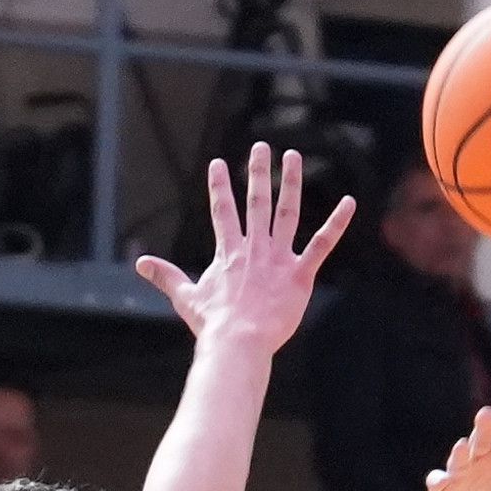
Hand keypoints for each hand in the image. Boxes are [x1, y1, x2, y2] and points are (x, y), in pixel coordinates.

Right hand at [137, 143, 348, 362]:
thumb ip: (166, 276)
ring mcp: (277, 259)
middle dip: (257, 172)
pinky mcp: (299, 275)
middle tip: (261, 147)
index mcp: (229, 253)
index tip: (218, 163)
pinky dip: (337, 223)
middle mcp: (253, 248)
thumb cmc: (212, 325)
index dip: (219, 187)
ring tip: (292, 158)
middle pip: (256, 202)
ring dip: (289, 183)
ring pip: (286, 213)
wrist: (237, 343)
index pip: (223, 212)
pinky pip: (321, 244)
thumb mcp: (186, 297)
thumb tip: (140, 264)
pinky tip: (349, 202)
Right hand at [427, 408, 490, 490]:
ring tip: (464, 445)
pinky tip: (443, 481)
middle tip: (487, 413)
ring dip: (460, 453)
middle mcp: (480, 462)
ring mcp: (460, 476)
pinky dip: (439, 480)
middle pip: (481, 440)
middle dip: (483, 428)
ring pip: (459, 459)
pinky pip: (439, 484)